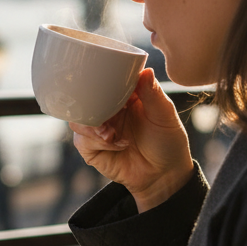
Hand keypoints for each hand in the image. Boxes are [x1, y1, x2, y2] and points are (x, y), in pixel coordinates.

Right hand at [69, 68, 193, 212]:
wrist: (163, 175)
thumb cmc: (168, 143)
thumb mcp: (164, 116)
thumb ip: (153, 94)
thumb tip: (145, 70)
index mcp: (124, 97)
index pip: (106, 81)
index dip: (102, 79)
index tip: (103, 80)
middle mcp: (107, 111)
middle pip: (85, 100)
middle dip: (92, 106)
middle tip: (107, 115)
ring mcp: (97, 129)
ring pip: (78, 120)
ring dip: (93, 126)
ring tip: (111, 134)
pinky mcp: (91, 148)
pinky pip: (81, 140)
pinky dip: (97, 141)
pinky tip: (116, 144)